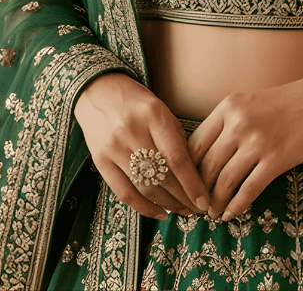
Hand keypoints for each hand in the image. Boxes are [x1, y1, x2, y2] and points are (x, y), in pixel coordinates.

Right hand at [75, 72, 211, 220]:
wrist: (97, 90)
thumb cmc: (136, 102)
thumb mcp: (161, 110)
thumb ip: (177, 139)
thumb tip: (195, 176)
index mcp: (153, 115)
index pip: (177, 158)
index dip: (193, 184)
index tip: (205, 201)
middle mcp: (132, 131)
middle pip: (162, 176)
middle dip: (184, 198)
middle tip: (198, 210)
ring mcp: (114, 147)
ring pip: (145, 188)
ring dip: (168, 205)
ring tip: (183, 211)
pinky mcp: (100, 160)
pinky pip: (124, 193)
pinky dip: (144, 208)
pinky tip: (160, 213)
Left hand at [187, 78, 302, 221]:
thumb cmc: (285, 103)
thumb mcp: (249, 103)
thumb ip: (227, 123)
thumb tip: (205, 155)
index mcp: (228, 107)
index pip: (195, 143)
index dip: (186, 169)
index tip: (186, 184)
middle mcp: (238, 123)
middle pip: (206, 165)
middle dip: (198, 190)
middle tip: (196, 206)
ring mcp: (257, 142)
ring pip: (224, 180)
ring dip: (215, 202)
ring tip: (212, 213)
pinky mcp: (276, 159)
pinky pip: (248, 189)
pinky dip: (236, 206)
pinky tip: (230, 214)